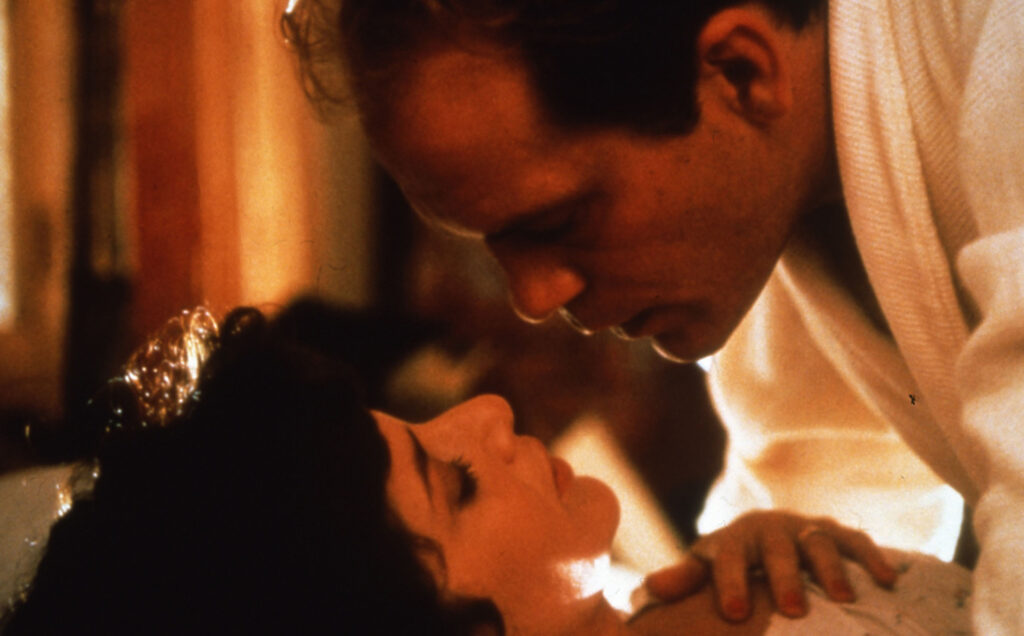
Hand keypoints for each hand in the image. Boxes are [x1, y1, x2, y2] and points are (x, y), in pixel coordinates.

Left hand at [644, 511, 897, 621]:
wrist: (759, 532)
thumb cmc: (730, 562)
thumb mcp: (705, 567)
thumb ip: (684, 578)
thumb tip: (651, 589)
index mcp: (733, 539)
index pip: (728, 559)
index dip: (731, 584)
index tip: (734, 614)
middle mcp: (769, 528)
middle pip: (776, 550)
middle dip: (785, 578)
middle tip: (794, 610)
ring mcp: (803, 528)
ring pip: (819, 541)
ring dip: (832, 568)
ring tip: (845, 600)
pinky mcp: (834, 532)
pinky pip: (856, 540)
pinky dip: (872, 557)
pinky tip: (889, 581)